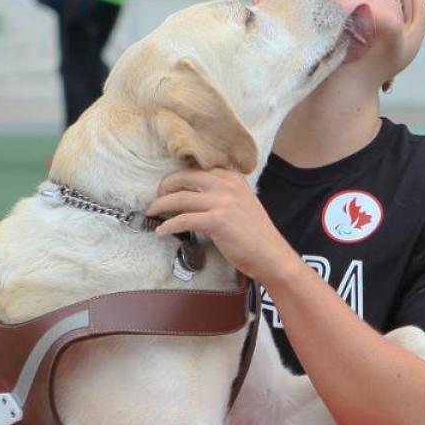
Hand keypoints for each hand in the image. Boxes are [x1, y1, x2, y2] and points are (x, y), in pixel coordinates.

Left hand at [147, 167, 300, 282]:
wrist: (271, 255)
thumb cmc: (255, 234)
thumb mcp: (241, 203)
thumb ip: (221, 194)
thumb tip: (193, 194)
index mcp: (233, 178)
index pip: (197, 169)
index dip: (178, 176)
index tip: (167, 186)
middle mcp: (227, 185)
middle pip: (185, 177)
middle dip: (165, 185)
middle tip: (157, 197)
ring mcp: (223, 202)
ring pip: (180, 197)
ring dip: (161, 205)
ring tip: (152, 211)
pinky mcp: (218, 221)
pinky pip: (184, 219)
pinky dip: (169, 226)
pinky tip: (161, 231)